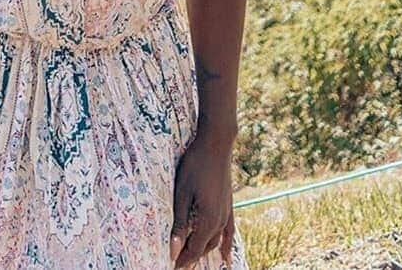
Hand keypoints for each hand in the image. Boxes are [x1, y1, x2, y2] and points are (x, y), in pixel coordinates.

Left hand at [170, 136, 235, 266]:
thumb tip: (174, 250)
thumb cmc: (195, 166)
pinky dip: (226, 245)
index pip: (194, 249)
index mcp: (207, 220)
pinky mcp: (229, 204)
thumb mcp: (182, 193)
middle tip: (178, 261)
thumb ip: (179, 223)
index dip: (183, 260)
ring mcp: (226, 213)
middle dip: (191, 256)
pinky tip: (226, 255)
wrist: (216, 144)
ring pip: (215, 240)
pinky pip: (229, 231)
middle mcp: (220, 221)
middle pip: (204, 246)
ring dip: (204, 250)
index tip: (173, 267)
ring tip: (193, 259)